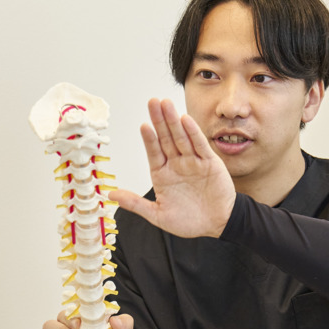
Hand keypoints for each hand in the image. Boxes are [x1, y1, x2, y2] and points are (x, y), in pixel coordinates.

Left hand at [110, 98, 235, 237]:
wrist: (217, 225)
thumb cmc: (189, 221)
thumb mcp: (158, 215)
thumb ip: (136, 204)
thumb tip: (111, 194)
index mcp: (163, 174)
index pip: (153, 152)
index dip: (148, 139)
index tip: (143, 125)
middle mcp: (177, 164)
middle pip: (166, 138)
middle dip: (159, 120)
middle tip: (153, 102)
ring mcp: (193, 162)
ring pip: (182, 137)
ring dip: (174, 121)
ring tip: (166, 104)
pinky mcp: (209, 163)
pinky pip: (200, 145)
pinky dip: (193, 133)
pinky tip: (185, 120)